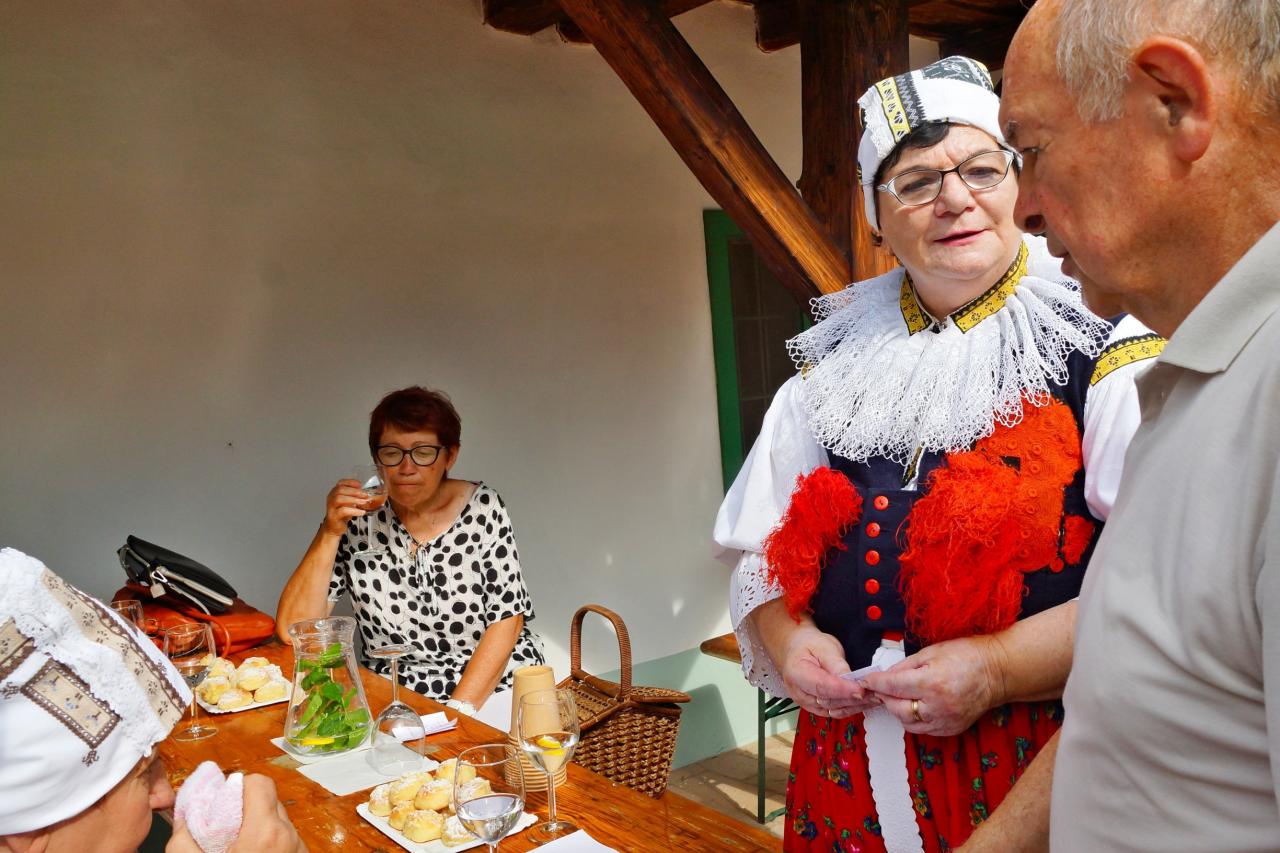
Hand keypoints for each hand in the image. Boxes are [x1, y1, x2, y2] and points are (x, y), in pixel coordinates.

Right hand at [167, 775, 306, 852]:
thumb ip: (183, 838)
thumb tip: (183, 814)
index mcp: (264, 831)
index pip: (260, 782)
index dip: (240, 786)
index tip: (224, 802)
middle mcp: (288, 834)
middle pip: (270, 801)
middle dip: (248, 808)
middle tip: (228, 826)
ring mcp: (299, 847)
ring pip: (279, 821)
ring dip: (261, 826)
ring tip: (240, 844)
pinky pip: (287, 839)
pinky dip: (272, 841)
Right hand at [322, 479, 374, 536]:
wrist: (335, 528)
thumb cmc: (342, 515)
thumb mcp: (350, 503)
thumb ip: (356, 497)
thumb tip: (368, 494)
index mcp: (335, 493)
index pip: (341, 483)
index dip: (350, 482)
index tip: (360, 485)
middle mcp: (331, 498)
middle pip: (340, 489)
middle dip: (354, 491)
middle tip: (365, 495)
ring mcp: (331, 507)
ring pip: (339, 498)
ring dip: (354, 499)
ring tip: (363, 502)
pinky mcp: (333, 516)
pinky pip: (342, 511)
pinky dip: (353, 510)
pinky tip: (361, 512)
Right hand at [778, 624, 879, 718]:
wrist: (798, 650)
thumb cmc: (810, 645)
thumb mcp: (823, 646)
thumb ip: (836, 663)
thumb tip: (849, 679)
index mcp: (796, 673)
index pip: (821, 686)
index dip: (842, 690)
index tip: (861, 690)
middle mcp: (799, 693)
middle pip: (829, 701)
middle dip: (853, 698)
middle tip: (874, 692)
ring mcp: (807, 703)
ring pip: (834, 710)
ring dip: (855, 705)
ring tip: (874, 697)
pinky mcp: (817, 708)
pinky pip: (836, 712)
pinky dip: (851, 708)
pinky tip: (865, 701)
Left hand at [860, 635, 1007, 735]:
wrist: (996, 672)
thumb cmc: (965, 655)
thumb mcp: (931, 652)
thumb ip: (905, 666)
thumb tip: (885, 676)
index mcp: (932, 682)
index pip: (893, 686)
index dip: (875, 683)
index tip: (866, 681)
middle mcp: (938, 706)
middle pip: (897, 708)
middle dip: (885, 697)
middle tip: (881, 688)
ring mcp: (946, 720)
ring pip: (907, 723)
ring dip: (898, 710)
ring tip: (900, 696)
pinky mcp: (951, 729)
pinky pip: (923, 729)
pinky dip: (914, 719)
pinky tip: (916, 706)